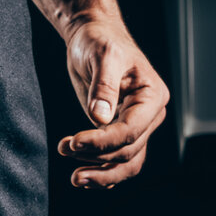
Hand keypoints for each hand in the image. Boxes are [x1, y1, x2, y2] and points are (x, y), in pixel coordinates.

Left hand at [58, 16, 168, 188]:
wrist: (92, 37)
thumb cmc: (100, 41)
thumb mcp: (102, 56)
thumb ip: (103, 88)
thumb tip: (100, 119)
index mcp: (152, 95)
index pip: (131, 130)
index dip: (103, 141)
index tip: (74, 141)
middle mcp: (149, 115)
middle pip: (128, 150)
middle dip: (96, 156)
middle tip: (64, 148)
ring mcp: (137, 126)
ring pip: (127, 163)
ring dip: (101, 174)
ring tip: (74, 177)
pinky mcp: (120, 132)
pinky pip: (118, 161)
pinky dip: (103, 173)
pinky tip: (83, 177)